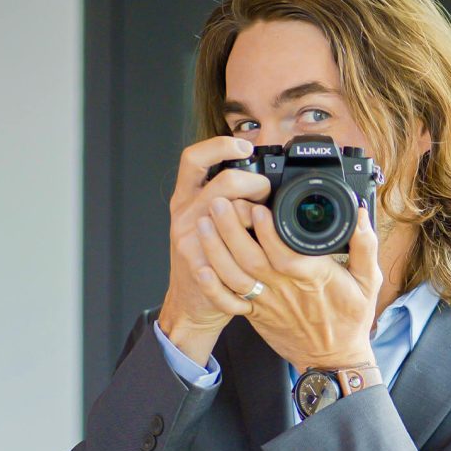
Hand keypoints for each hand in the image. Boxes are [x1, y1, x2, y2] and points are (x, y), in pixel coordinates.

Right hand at [158, 137, 271, 364]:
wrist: (190, 304)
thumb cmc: (206, 261)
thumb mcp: (208, 222)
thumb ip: (226, 200)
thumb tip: (263, 182)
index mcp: (186, 199)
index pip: (193, 158)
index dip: (219, 146)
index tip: (243, 146)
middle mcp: (185, 214)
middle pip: (223, 183)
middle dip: (254, 185)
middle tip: (265, 197)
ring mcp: (190, 240)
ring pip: (230, 213)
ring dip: (256, 218)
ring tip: (264, 229)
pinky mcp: (199, 264)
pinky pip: (234, 249)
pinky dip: (253, 251)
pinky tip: (261, 255)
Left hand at [194, 196, 381, 371]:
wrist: (333, 359)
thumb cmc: (350, 320)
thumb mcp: (368, 282)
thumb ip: (365, 247)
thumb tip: (360, 215)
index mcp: (313, 278)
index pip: (286, 254)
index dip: (268, 232)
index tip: (258, 208)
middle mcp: (285, 289)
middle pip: (251, 259)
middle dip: (231, 229)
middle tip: (218, 202)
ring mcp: (267, 303)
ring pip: (235, 276)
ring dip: (215, 250)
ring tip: (204, 223)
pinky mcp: (256, 314)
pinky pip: (229, 302)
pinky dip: (212, 287)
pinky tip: (200, 267)